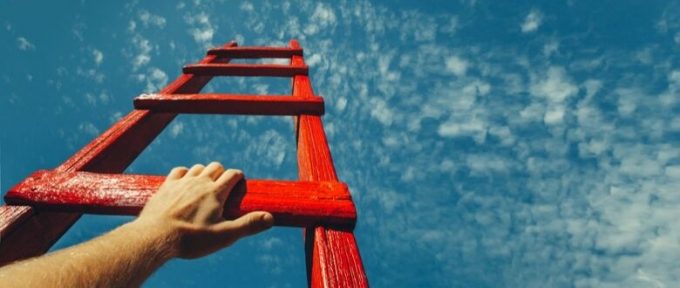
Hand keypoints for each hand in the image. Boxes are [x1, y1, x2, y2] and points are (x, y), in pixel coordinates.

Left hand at [134, 162, 273, 258]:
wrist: (155, 237)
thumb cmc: (191, 239)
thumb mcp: (224, 236)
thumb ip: (248, 225)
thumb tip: (270, 218)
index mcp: (215, 192)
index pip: (232, 174)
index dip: (239, 178)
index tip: (240, 185)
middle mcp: (199, 182)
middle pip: (215, 167)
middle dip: (222, 173)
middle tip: (223, 188)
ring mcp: (181, 183)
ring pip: (198, 168)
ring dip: (204, 173)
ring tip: (205, 186)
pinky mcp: (166, 186)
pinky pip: (179, 171)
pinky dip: (185, 174)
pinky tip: (185, 183)